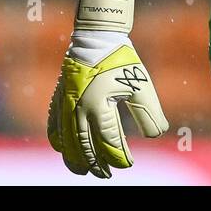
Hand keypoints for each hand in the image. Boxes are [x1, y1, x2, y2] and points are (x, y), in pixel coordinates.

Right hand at [47, 0, 168, 176]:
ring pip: (67, 140)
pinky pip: (54, 124)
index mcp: (99, 105)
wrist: (97, 36)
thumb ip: (150, 111)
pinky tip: (62, 149)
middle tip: (106, 174)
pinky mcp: (60, 97)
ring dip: (75, 157)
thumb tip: (156, 134)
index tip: (127, 164)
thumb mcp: (141, 84)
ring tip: (83, 171)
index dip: (119, 156)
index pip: (108, 141)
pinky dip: (58, 139)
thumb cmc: (122, 60)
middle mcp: (79, 108)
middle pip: (85, 146)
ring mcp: (66, 103)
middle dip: (96, 163)